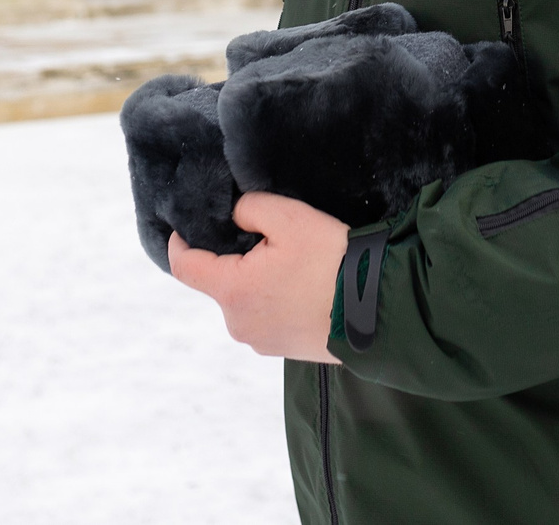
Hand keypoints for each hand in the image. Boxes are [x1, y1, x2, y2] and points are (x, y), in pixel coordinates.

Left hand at [168, 191, 348, 363]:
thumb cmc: (332, 262)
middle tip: (273, 240)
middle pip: (220, 282)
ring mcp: (260, 341)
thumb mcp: (290, 217)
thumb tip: (234, 217)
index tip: (187, 226)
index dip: (180, 241)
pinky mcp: (281, 350)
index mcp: (232, 290)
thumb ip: (250, 209)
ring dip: (259, 280)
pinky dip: (276, 300)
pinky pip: (266, 317)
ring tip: (298, 266)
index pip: (183, 266)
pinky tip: (306, 288)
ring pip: (245, 300)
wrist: (378, 310)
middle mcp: (238, 322)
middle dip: (236, 258)